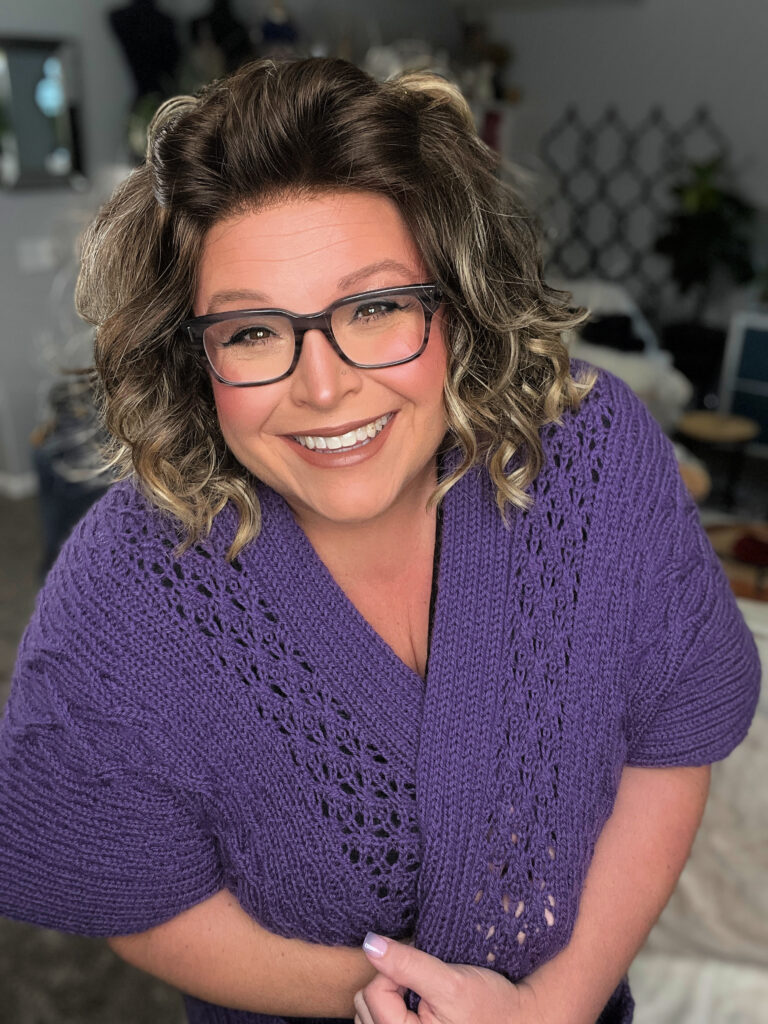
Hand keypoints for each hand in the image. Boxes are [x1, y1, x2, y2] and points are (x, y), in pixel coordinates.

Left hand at [354, 933, 549, 1023]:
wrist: (516, 1019)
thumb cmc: (490, 1006)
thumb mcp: (451, 982)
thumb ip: (409, 965)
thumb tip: (371, 944)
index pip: (373, 993)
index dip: (397, 970)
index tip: (424, 971)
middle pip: (364, 1003)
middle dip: (390, 983)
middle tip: (423, 984)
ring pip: (367, 1010)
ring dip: (389, 994)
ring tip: (420, 994)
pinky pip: (376, 1017)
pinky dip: (390, 1004)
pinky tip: (413, 1004)